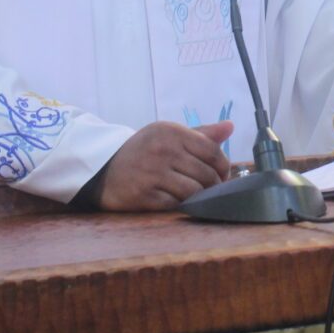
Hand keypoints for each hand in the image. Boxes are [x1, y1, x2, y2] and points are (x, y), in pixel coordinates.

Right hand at [97, 120, 232, 211]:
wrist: (104, 168)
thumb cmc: (143, 151)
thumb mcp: (168, 135)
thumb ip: (200, 134)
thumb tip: (230, 126)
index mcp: (171, 131)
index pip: (212, 150)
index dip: (224, 167)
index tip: (223, 175)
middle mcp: (163, 149)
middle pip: (206, 174)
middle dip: (215, 186)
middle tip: (213, 190)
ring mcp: (153, 173)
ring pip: (195, 192)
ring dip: (200, 198)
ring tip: (197, 197)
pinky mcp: (145, 195)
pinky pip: (177, 205)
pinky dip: (182, 206)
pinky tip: (178, 201)